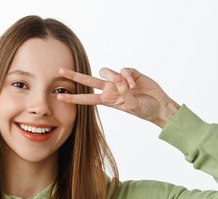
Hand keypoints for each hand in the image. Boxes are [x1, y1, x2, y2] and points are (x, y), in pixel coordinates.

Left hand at [56, 66, 178, 126]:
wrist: (159, 106)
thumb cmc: (144, 110)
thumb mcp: (131, 106)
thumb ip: (123, 92)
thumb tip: (118, 78)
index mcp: (107, 100)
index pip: (86, 98)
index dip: (73, 98)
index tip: (59, 97)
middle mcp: (110, 89)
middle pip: (89, 80)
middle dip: (75, 76)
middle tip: (60, 70)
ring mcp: (119, 80)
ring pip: (107, 71)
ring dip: (116, 78)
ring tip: (129, 88)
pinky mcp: (130, 73)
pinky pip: (124, 70)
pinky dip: (129, 77)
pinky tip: (135, 85)